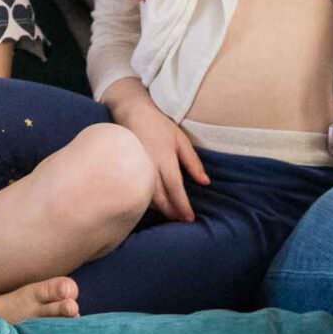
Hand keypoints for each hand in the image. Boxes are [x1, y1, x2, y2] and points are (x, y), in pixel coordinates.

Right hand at [109, 88, 208, 221]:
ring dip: (160, 209)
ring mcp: (135, 169)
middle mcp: (149, 166)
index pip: (175, 188)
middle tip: (181, 221)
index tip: (190, 218)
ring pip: (148, 197)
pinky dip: (149, 201)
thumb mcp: (180, 140)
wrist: (130, 112)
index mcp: (164, 158)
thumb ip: (193, 162)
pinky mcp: (127, 170)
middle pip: (160, 198)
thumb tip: (205, 182)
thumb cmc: (158, 125)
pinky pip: (138, 190)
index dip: (182, 205)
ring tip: (171, 216)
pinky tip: (156, 204)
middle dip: (172, 212)